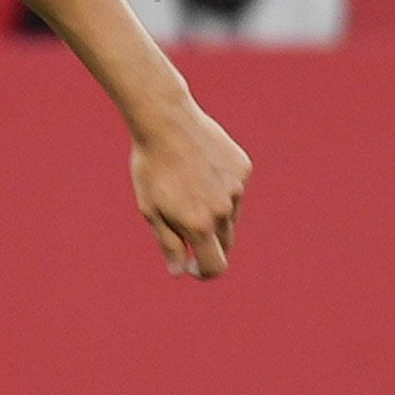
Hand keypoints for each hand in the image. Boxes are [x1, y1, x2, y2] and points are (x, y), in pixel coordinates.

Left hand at [131, 102, 249, 279]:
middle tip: (184, 225)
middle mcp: (223, 210)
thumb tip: (179, 272)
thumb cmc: (151, 168)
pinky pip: (235, 188)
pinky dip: (221, 187)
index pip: (215, 265)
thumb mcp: (151, 209)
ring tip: (187, 187)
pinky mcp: (243, 168)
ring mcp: (237, 188)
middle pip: (225, 242)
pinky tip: (200, 167)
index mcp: (199, 224)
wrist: (165, 122)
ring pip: (231, 214)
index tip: (192, 266)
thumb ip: (168, 243)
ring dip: (214, 212)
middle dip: (208, 242)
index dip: (204, 271)